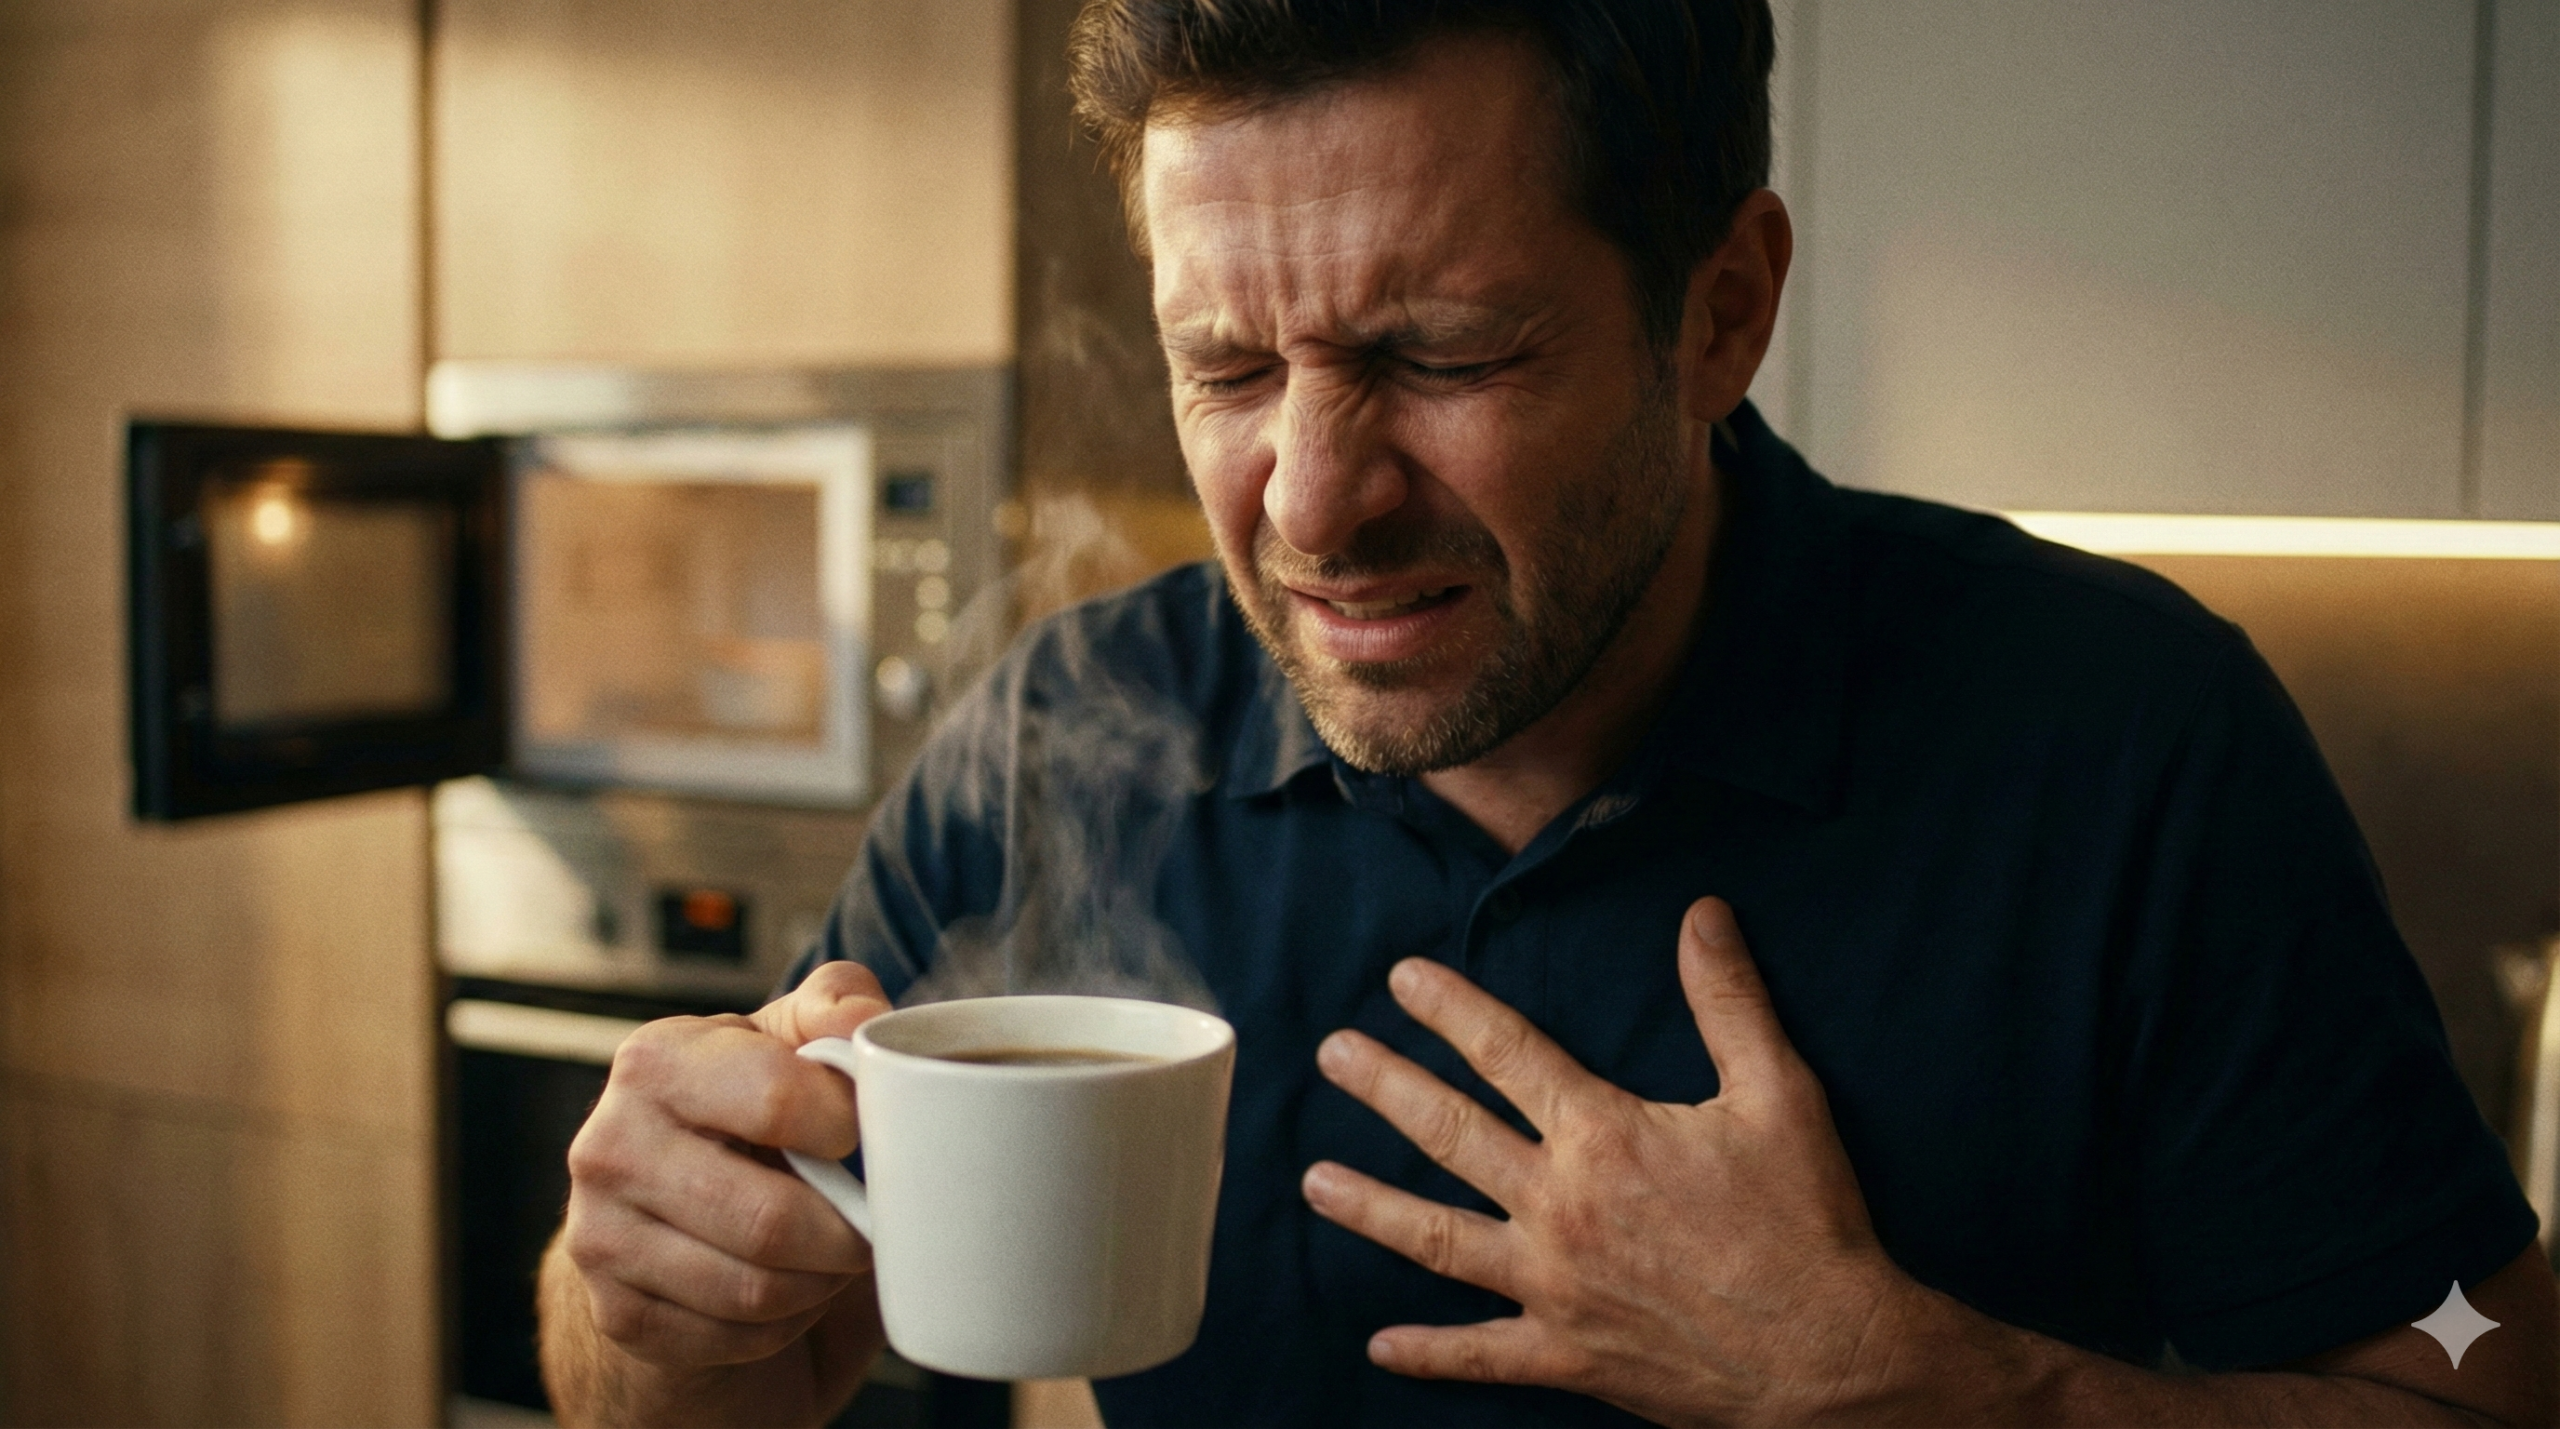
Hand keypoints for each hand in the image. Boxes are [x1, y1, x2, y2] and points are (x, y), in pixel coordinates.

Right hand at [558, 961, 890, 1374]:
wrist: (664, 1205)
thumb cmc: (745, 1108)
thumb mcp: (786, 1039)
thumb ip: (833, 1007)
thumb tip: (865, 1020)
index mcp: (656, 1061)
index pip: (776, 1100)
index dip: (848, 1125)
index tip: (869, 1134)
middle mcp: (609, 1147)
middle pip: (770, 1219)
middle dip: (847, 1231)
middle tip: (874, 1220)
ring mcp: (600, 1238)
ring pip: (756, 1290)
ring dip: (820, 1282)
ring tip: (833, 1252)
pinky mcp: (617, 1314)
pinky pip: (734, 1339)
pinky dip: (785, 1324)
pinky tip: (789, 1289)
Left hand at [1301, 897, 1918, 1425]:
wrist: (1830, 1356)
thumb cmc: (1806, 1222)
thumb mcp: (1780, 1094)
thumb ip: (1730, 1001)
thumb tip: (1703, 914)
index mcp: (1604, 1136)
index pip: (1507, 1053)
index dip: (1450, 1011)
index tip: (1399, 979)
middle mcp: (1561, 1207)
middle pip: (1450, 1134)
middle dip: (1385, 1089)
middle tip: (1330, 1056)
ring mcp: (1554, 1285)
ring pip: (1439, 1239)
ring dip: (1370, 1207)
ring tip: (1312, 1181)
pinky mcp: (1566, 1353)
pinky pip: (1481, 1354)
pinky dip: (1428, 1352)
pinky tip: (1379, 1344)